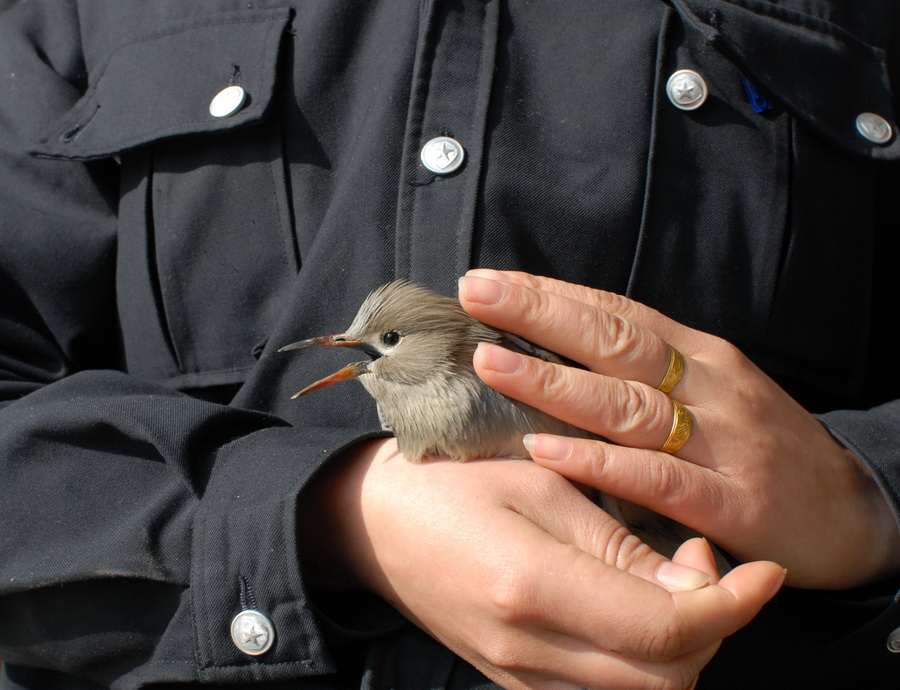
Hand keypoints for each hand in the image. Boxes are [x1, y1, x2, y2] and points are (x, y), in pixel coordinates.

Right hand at [302, 437, 784, 689]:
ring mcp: (518, 675)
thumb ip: (618, 544)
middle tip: (697, 561)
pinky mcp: (513, 679)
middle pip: (668, 681)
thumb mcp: (539, 483)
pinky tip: (625, 606)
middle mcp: (529, 651)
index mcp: (534, 588)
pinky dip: (636, 661)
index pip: (670, 631)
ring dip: (676, 648)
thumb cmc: (450, 478)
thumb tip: (693, 586)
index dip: (733, 606)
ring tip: (664, 580)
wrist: (372, 521)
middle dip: (710, 629)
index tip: (765, 573)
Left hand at [459, 270, 899, 588]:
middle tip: (475, 293)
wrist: (850, 513)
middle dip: (540, 314)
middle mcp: (709, 387)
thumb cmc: (760, 447)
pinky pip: (657, 477)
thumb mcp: (711, 392)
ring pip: (627, 403)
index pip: (617, 312)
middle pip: (614, 342)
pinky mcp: (731, 502)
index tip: (490, 280)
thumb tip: (562, 349)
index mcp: (700, 356)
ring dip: (554, 381)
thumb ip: (647, 373)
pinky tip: (546, 448)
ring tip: (491, 362)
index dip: (552, 294)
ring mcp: (721, 442)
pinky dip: (599, 461)